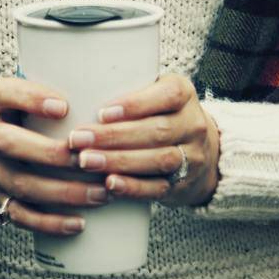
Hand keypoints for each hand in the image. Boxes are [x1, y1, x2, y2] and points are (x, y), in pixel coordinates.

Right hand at [0, 77, 108, 235]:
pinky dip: (51, 223)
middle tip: (92, 158)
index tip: (64, 106)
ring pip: (24, 185)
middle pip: (9, 143)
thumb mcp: (15, 102)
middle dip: (52, 154)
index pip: (3, 93)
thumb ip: (47, 94)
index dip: (31, 98)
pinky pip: (22, 216)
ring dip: (65, 191)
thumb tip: (107, 91)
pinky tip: (79, 223)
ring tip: (103, 192)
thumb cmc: (10, 125)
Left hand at [66, 74, 219, 206]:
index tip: (101, 112)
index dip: (134, 105)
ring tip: (86, 160)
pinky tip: (109, 184)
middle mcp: (192, 125)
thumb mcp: (155, 92)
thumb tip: (84, 95)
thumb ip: (130, 90)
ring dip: (119, 162)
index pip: (166, 96)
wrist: (200, 150)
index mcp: (184, 94)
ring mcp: (191, 157)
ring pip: (158, 160)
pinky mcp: (182, 184)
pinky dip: (133, 187)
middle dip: (113, 136)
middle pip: (156, 131)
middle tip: (78, 139)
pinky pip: (158, 187)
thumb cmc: (161, 113)